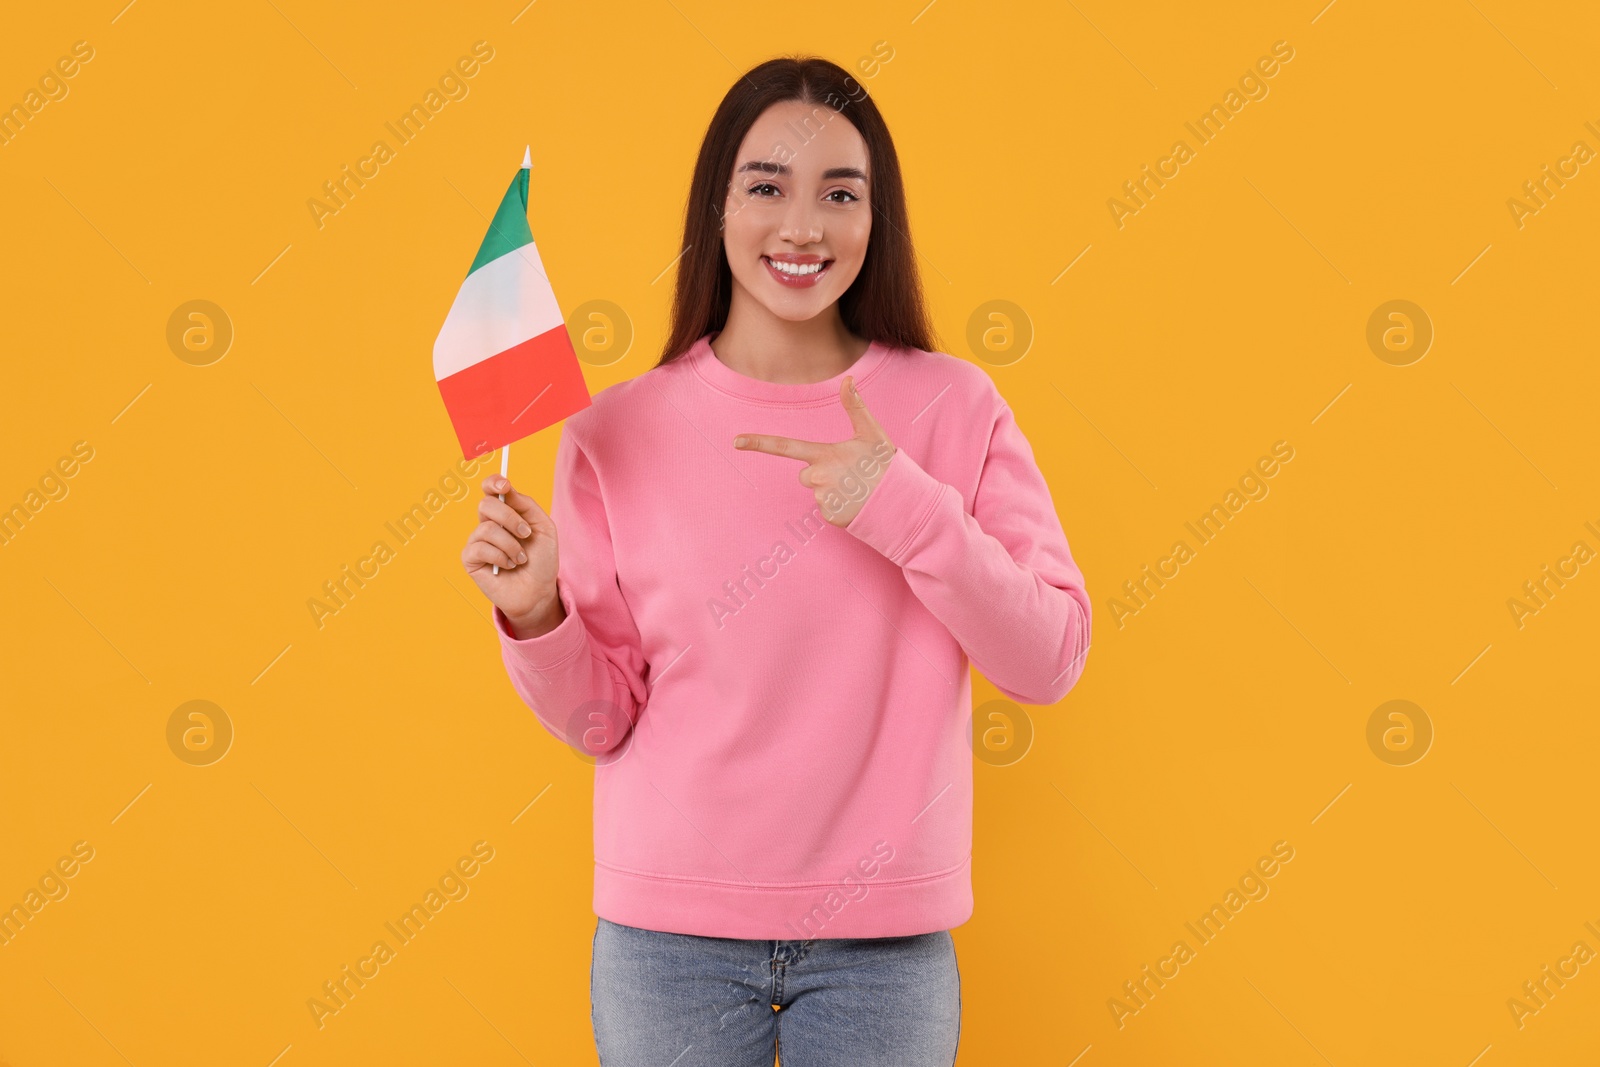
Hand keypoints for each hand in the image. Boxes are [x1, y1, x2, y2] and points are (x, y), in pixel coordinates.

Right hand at [463, 475, 562, 631]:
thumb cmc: (541, 560)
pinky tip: (508, 566)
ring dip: (510, 545)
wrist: (539, 591)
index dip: (493, 482)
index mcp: (505, 512)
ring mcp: (477, 541)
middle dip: (510, 518)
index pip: (490, 489)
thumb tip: (506, 490)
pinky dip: (500, 557)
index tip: (504, 486)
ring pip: (487, 529)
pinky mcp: (470, 559)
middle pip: (486, 504)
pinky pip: (480, 548)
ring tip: (521, 558)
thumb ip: (527, 506)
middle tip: (526, 533)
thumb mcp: (544, 528)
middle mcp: (488, 523)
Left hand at [733, 375, 896, 527]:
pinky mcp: (829, 517)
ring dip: (833, 490)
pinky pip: (826, 508)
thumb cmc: (886, 465)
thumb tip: (848, 379)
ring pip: (816, 491)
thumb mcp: (872, 433)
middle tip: (850, 473)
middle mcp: (819, 477)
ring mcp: (823, 499)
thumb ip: (855, 407)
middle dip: (823, 473)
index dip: (759, 443)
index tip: (736, 441)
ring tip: (857, 489)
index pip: (785, 447)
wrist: (903, 502)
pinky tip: (857, 503)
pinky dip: (840, 506)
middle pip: (805, 474)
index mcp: (825, 454)